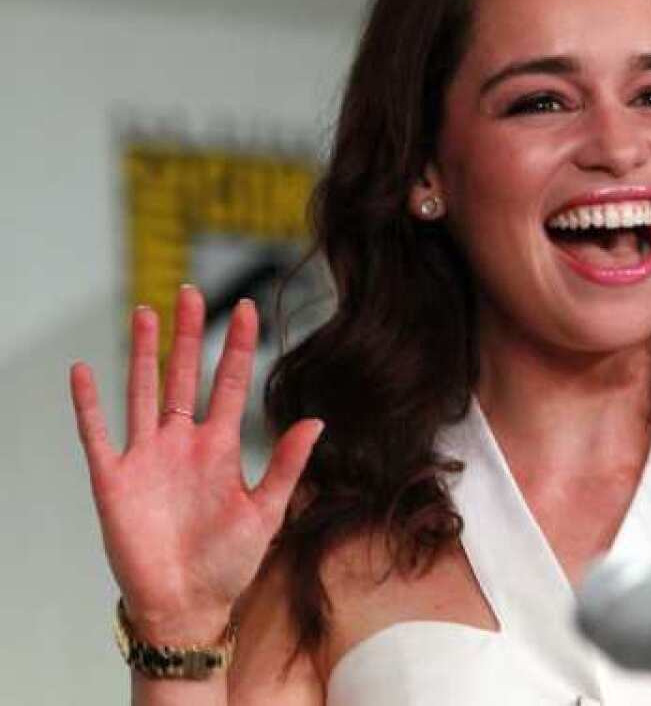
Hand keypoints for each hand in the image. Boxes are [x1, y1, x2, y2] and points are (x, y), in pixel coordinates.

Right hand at [69, 286, 322, 641]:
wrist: (187, 605)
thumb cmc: (228, 562)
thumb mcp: (265, 511)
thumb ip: (285, 464)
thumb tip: (317, 421)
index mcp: (219, 447)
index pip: (228, 383)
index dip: (236, 346)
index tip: (245, 308)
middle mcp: (181, 444)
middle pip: (183, 375)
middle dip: (188, 334)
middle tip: (191, 291)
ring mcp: (146, 459)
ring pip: (142, 392)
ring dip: (142, 353)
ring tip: (145, 312)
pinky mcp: (114, 481)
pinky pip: (98, 434)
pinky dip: (89, 404)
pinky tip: (85, 370)